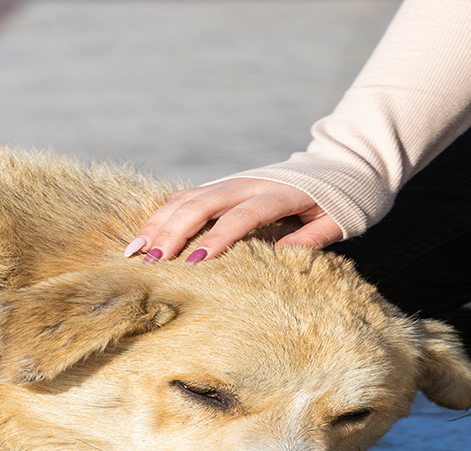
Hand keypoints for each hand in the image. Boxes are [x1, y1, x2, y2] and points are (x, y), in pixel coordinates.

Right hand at [125, 178, 343, 261]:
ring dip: (158, 223)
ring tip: (135, 251)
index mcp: (276, 195)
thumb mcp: (333, 223)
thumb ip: (310, 240)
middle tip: (152, 260)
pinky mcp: (222, 185)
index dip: (218, 238)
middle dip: (173, 232)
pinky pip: (186, 196)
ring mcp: (231, 182)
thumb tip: (281, 257)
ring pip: (186, 198)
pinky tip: (144, 233)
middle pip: (202, 204)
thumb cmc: (335, 203)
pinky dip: (163, 213)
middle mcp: (247, 184)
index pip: (241, 216)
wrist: (335, 168)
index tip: (196, 262)